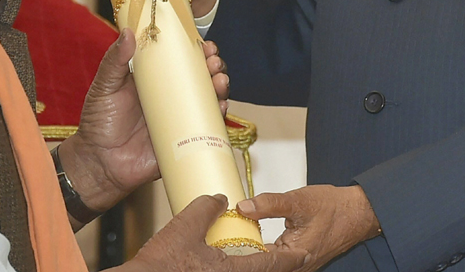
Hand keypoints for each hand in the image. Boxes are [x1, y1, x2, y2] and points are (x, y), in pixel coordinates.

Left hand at [57, 28, 230, 219]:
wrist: (99, 163)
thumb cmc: (99, 122)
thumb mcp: (105, 86)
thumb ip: (115, 60)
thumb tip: (128, 32)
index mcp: (155, 79)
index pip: (181, 59)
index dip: (196, 50)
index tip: (203, 43)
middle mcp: (171, 97)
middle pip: (201, 77)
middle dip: (213, 66)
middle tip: (213, 61)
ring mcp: (179, 118)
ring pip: (208, 100)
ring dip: (220, 88)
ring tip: (219, 81)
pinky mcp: (184, 141)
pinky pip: (207, 129)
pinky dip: (218, 117)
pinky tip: (221, 107)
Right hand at [121, 195, 308, 271]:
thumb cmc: (160, 266)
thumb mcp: (184, 227)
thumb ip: (205, 208)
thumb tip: (219, 199)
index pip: (272, 265)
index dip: (291, 257)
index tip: (305, 251)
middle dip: (275, 264)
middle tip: (288, 252)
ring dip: (254, 266)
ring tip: (260, 255)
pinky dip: (235, 267)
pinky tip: (228, 260)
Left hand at [237, 186, 381, 268]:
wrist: (357, 212)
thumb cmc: (334, 209)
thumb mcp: (298, 201)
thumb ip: (269, 204)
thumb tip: (244, 207)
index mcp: (295, 257)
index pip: (259, 262)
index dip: (240, 251)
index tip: (225, 239)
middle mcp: (297, 266)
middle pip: (262, 265)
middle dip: (245, 251)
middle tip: (226, 237)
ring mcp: (298, 263)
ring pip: (269, 262)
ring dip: (253, 250)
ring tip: (236, 235)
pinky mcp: (299, 257)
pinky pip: (276, 258)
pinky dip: (263, 248)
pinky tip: (251, 236)